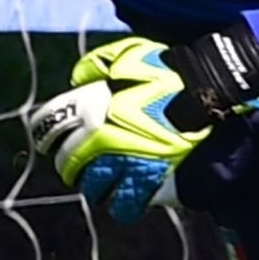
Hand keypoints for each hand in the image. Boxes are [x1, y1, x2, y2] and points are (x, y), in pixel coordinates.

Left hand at [26, 37, 208, 222]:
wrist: (213, 98)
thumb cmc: (175, 74)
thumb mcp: (134, 54)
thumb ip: (98, 63)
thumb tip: (76, 79)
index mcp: (94, 105)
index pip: (50, 124)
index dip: (45, 133)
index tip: (49, 139)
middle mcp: (103, 137)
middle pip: (68, 162)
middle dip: (71, 163)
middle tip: (83, 162)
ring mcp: (125, 163)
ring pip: (92, 187)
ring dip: (95, 183)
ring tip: (106, 177)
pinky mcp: (148, 183)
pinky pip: (124, 205)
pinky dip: (122, 203)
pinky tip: (127, 194)